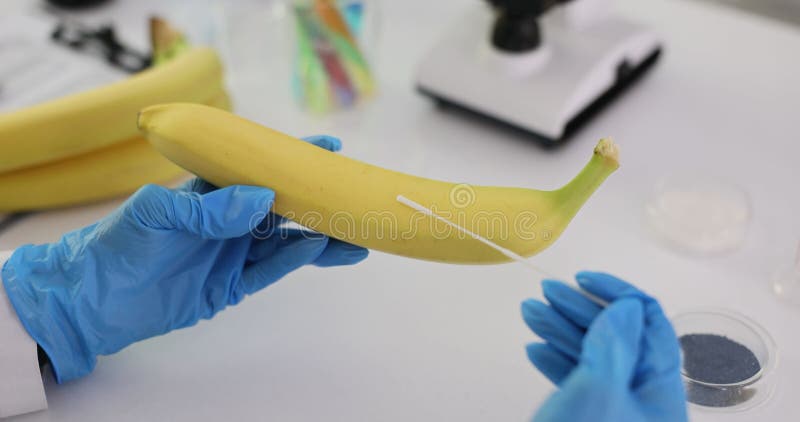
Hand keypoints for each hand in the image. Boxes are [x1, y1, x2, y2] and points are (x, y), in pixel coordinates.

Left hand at [1, 135, 367, 382]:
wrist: (93, 300)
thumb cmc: (117, 243)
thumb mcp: (156, 214)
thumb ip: (209, 206)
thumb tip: (264, 197)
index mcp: (211, 191)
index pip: (259, 168)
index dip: (294, 157)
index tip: (331, 147)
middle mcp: (229, 220)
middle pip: (284, 207)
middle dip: (319, 201)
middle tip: (355, 198)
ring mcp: (232, 253)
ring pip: (286, 241)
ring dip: (320, 237)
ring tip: (355, 235)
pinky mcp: (232, 286)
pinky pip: (271, 270)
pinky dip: (296, 260)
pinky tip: (320, 249)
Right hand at [521, 272, 686, 421]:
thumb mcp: (599, 389)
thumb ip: (613, 344)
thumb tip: (627, 306)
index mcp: (660, 392)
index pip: (650, 325)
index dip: (616, 294)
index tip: (583, 278)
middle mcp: (643, 399)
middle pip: (616, 338)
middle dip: (577, 309)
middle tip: (548, 290)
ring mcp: (617, 410)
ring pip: (592, 358)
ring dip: (559, 330)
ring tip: (530, 312)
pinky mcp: (592, 417)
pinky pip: (579, 382)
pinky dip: (557, 361)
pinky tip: (536, 348)